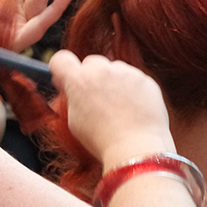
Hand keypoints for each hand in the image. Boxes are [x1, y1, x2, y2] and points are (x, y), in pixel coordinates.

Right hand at [50, 50, 174, 169]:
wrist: (136, 148)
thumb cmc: (102, 140)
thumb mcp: (74, 120)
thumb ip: (72, 97)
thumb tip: (69, 86)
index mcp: (78, 80)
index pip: (60, 58)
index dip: (62, 69)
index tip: (66, 78)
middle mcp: (102, 70)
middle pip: (91, 62)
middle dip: (90, 76)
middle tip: (95, 98)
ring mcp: (126, 72)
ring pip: (115, 69)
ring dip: (113, 81)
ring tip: (118, 109)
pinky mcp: (145, 79)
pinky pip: (134, 79)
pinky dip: (133, 90)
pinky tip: (133, 110)